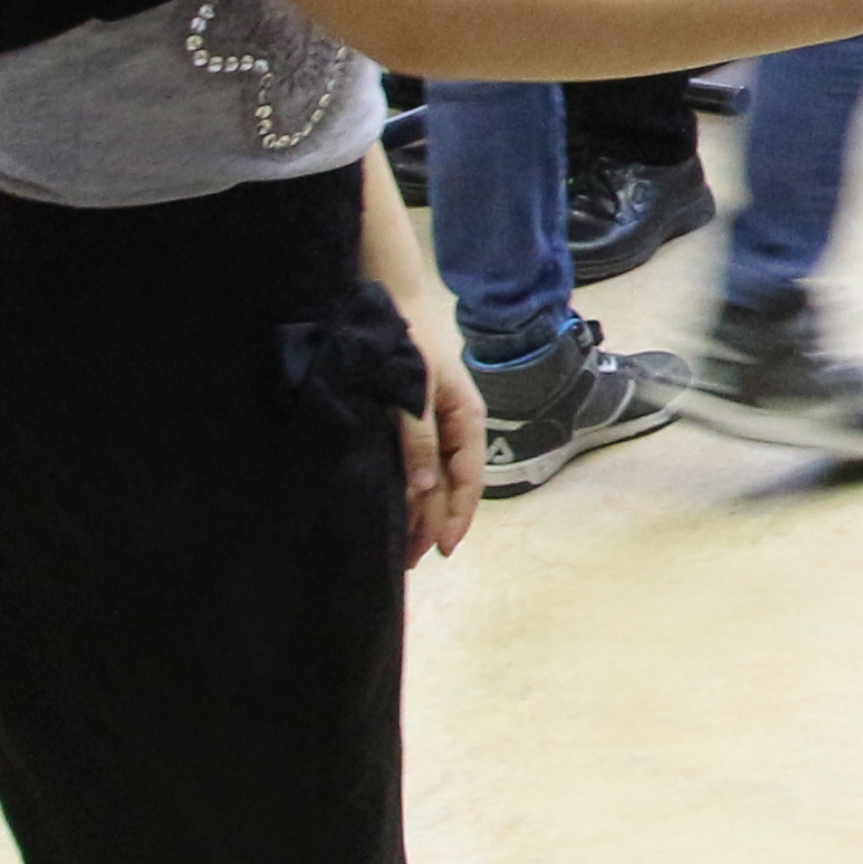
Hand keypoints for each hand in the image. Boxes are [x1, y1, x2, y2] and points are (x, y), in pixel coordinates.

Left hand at [398, 341, 485, 565]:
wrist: (394, 303)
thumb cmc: (411, 344)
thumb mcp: (415, 393)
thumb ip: (418, 439)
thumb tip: (424, 490)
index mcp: (468, 420)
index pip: (468, 480)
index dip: (457, 516)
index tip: (443, 547)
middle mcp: (457, 428)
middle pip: (452, 486)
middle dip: (435, 523)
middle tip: (412, 560)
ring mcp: (438, 426)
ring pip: (436, 479)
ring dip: (422, 512)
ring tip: (404, 545)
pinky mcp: (418, 422)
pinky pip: (420, 465)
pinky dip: (411, 490)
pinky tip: (398, 507)